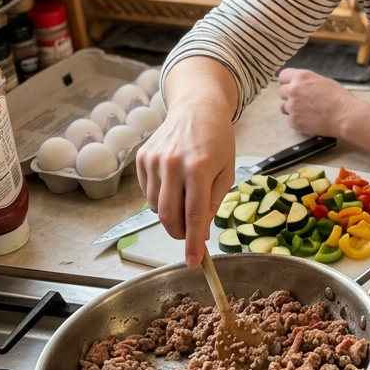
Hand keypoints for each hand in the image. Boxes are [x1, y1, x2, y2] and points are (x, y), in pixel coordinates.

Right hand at [136, 101, 234, 267]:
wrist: (197, 108)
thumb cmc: (217, 140)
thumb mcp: (227, 171)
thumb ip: (213, 203)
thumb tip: (200, 233)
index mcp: (201, 167)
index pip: (194, 214)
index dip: (192, 242)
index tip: (193, 261)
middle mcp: (174, 164)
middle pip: (169, 216)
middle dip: (180, 233)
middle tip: (190, 235)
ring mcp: (155, 161)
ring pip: (156, 208)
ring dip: (171, 215)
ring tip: (185, 200)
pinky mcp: (142, 159)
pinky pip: (148, 194)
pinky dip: (160, 200)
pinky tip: (173, 185)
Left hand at [277, 68, 359, 137]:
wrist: (345, 116)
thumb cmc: (339, 98)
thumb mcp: (323, 81)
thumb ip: (307, 82)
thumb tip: (300, 85)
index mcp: (301, 77)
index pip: (282, 76)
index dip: (288, 82)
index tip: (292, 86)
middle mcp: (293, 90)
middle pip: (282, 92)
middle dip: (290, 96)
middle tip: (304, 101)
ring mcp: (292, 107)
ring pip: (284, 107)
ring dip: (293, 109)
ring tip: (308, 112)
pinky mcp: (294, 122)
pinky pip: (290, 120)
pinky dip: (298, 121)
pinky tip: (311, 120)